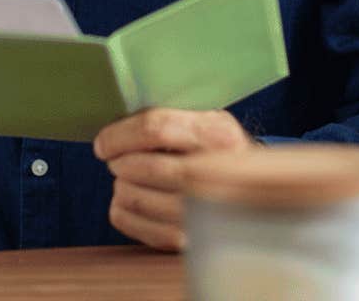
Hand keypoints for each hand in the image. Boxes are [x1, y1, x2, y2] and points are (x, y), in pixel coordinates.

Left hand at [91, 107, 250, 250]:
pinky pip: (138, 227)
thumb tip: (114, 123)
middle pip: (146, 167)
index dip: (119, 136)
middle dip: (120, 163)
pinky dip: (123, 212)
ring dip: (122, 187)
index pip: (156, 128)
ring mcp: (206, 213)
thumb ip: (169, 118)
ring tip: (129, 179)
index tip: (103, 143)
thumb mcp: (207, 121)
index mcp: (218, 134)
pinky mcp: (192, 241)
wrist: (255, 191)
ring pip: (138, 199)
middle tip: (116, 161)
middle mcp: (217, 173)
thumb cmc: (217, 151)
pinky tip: (131, 200)